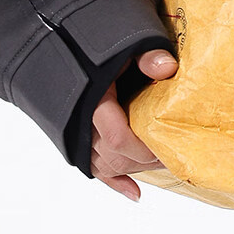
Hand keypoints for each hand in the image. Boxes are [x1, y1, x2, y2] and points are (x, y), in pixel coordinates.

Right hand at [91, 49, 176, 200]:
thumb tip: (167, 68)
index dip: (144, 148)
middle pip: (115, 156)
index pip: (118, 138)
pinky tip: (135, 193)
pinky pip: (94, 167)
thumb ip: (145, 54)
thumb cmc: (94, 42)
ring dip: (134, 168)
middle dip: (146, 159)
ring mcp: (76, 133)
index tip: (169, 146)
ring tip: (160, 162)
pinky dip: (115, 182)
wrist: (59, 40)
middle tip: (174, 153)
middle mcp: (82, 122)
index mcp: (93, 101)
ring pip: (106, 163)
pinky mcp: (76, 138)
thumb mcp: (124, 43)